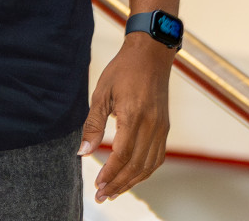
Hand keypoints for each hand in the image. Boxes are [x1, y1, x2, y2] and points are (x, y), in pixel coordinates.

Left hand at [79, 33, 173, 201]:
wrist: (150, 54)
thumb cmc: (123, 70)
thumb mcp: (101, 93)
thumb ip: (92, 124)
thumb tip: (83, 152)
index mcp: (134, 115)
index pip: (123, 155)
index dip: (110, 174)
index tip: (98, 185)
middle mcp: (152, 125)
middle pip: (137, 165)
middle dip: (119, 184)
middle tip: (102, 195)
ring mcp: (161, 127)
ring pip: (149, 165)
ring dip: (132, 181)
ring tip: (115, 191)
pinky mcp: (165, 127)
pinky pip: (157, 157)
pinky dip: (145, 171)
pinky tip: (132, 175)